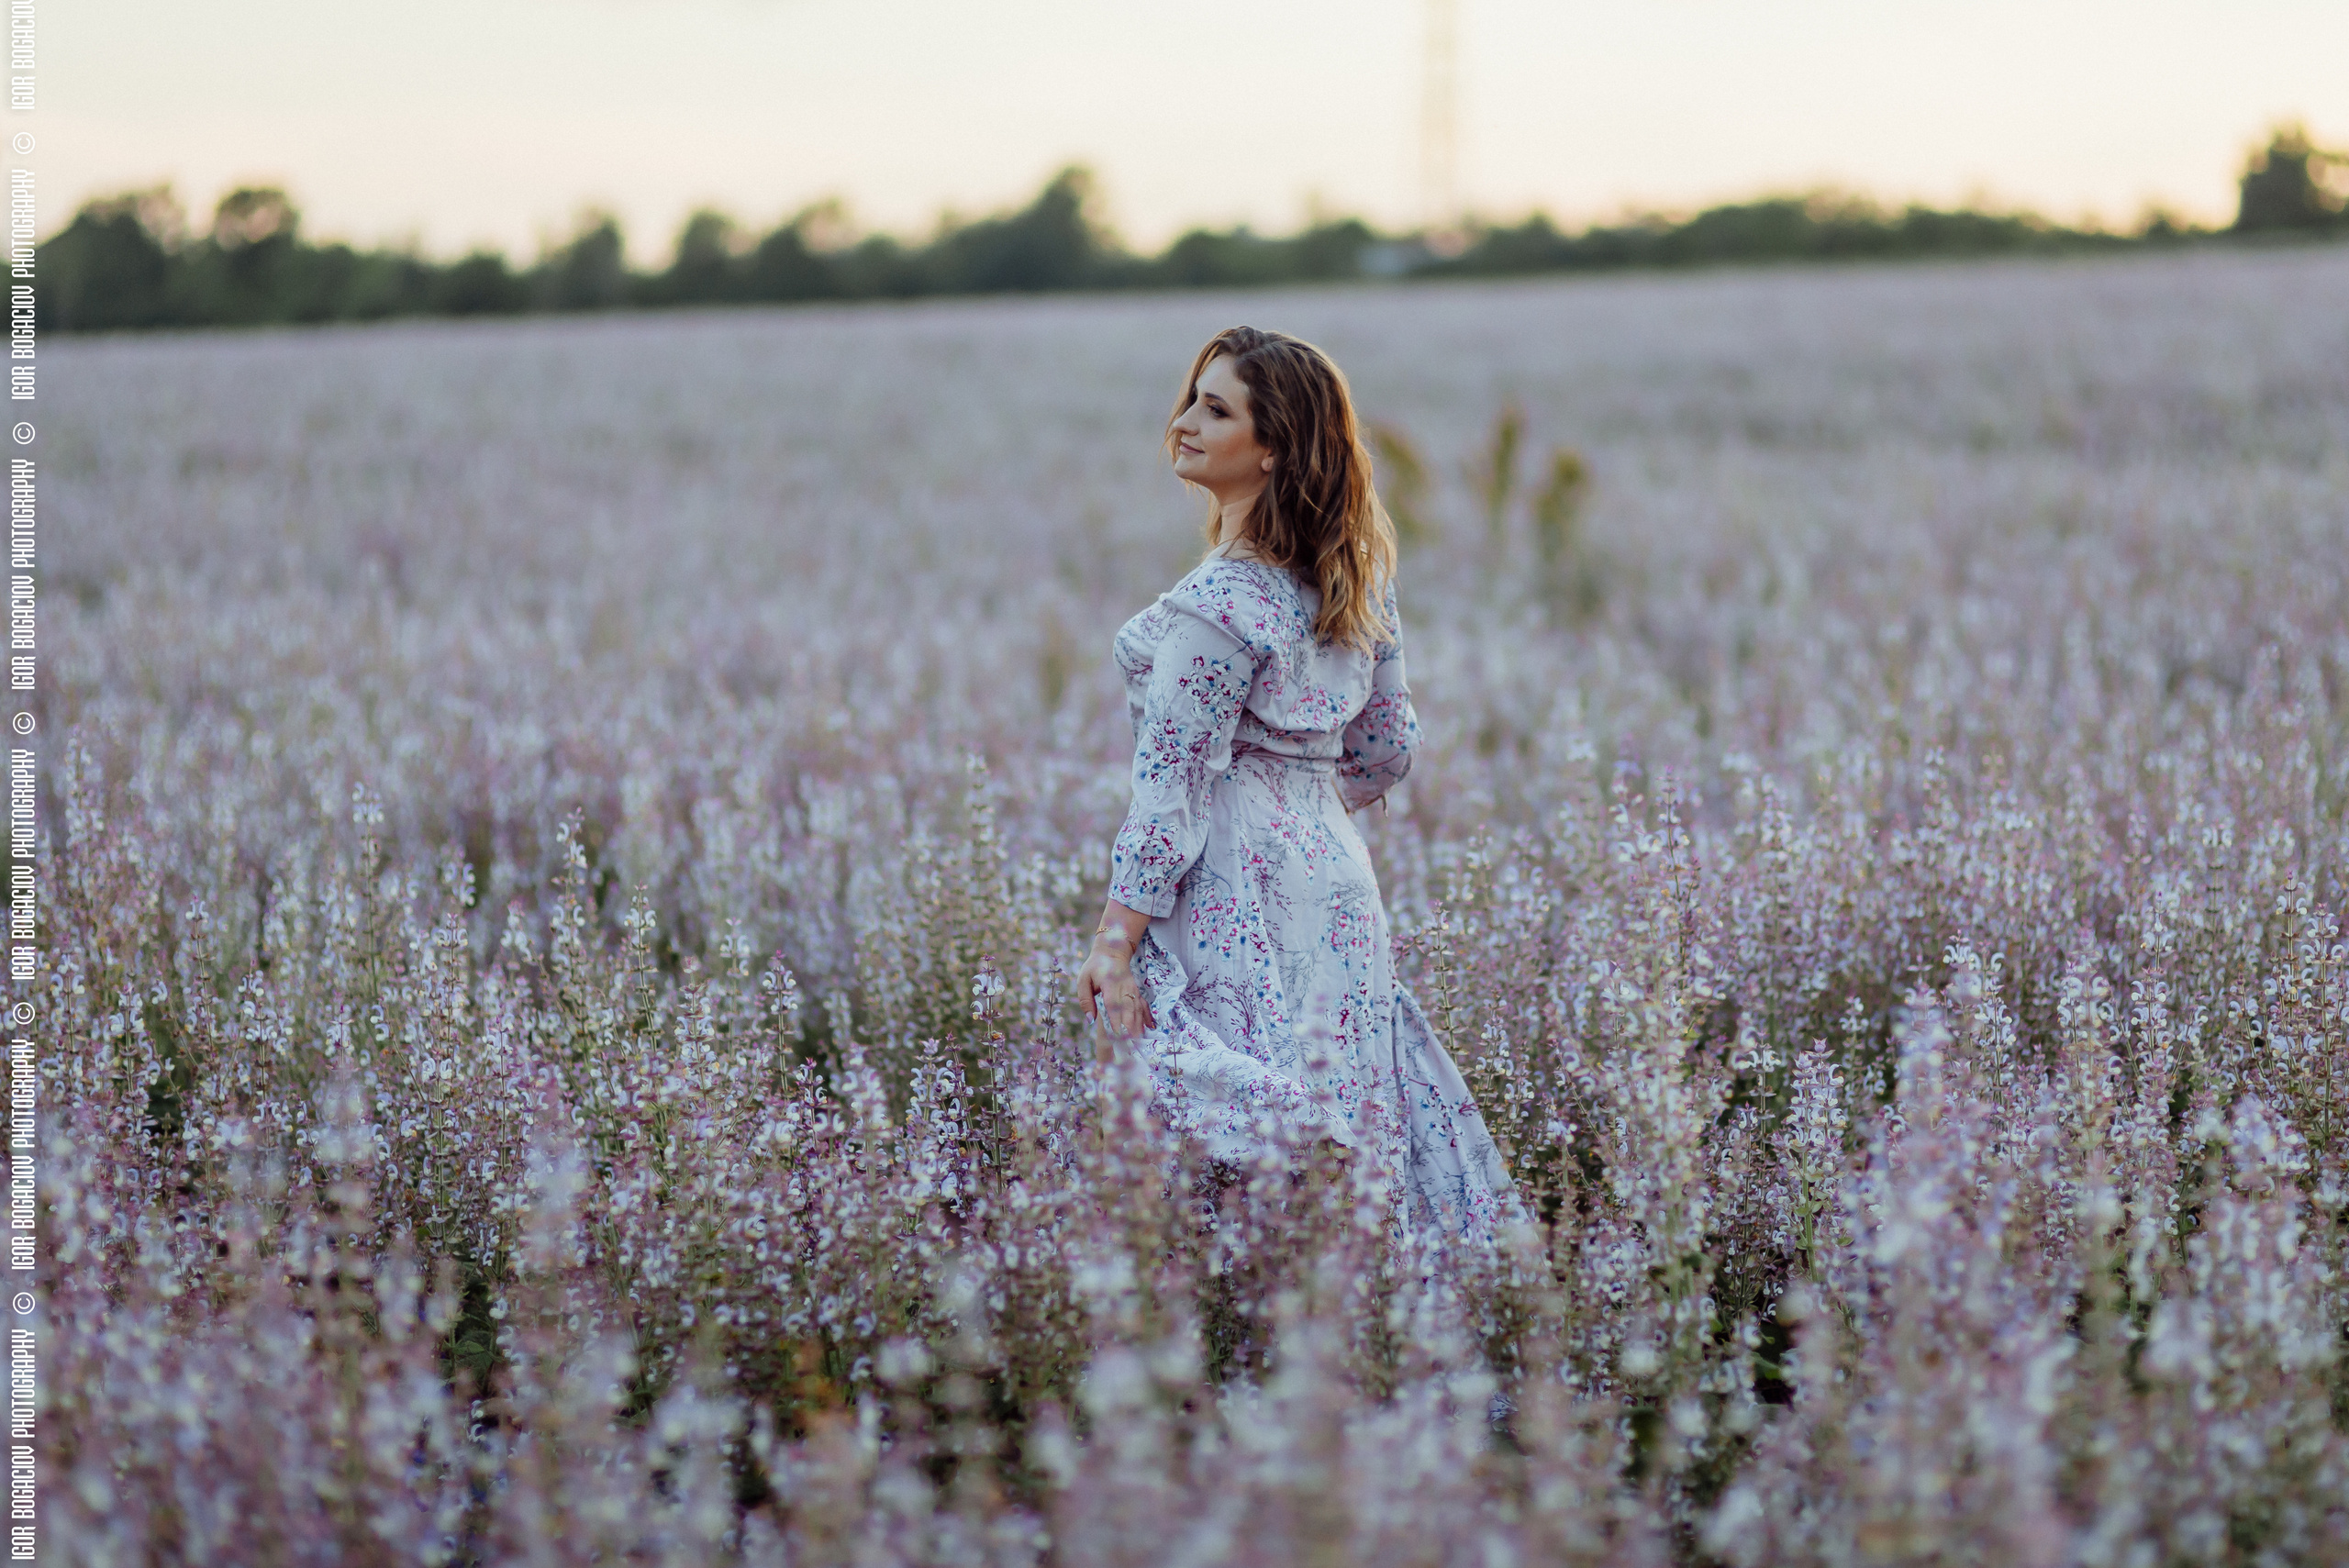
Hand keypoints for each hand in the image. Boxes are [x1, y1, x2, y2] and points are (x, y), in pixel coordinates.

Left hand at [1074, 930, 1154, 1057]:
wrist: (1112, 952)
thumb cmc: (1094, 968)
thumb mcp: (1083, 980)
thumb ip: (1085, 1000)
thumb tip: (1090, 1020)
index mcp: (1109, 982)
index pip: (1113, 1002)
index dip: (1116, 1018)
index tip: (1116, 1033)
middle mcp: (1124, 986)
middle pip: (1129, 1007)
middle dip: (1130, 1026)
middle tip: (1130, 1043)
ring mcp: (1132, 989)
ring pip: (1137, 1008)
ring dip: (1139, 1024)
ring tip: (1139, 1041)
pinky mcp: (1137, 991)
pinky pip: (1143, 1005)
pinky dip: (1147, 1017)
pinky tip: (1150, 1028)